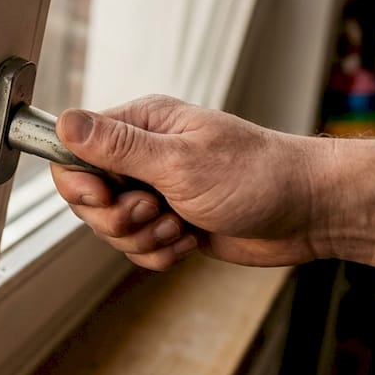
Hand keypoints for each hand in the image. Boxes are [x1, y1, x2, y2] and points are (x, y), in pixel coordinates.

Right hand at [51, 96, 329, 270]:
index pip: (75, 152)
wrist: (309, 212)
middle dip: (118, 219)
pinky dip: (162, 253)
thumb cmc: (255, 176)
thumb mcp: (179, 161)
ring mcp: (156, 190)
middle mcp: (143, 156)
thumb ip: (117, 146)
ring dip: (146, 238)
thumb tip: (65, 122)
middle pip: (89, 199)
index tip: (103, 198)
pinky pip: (139, 250)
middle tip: (155, 211)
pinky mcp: (169, 221)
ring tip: (181, 224)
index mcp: (140, 125)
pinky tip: (192, 239)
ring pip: (113, 230)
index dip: (79, 183)